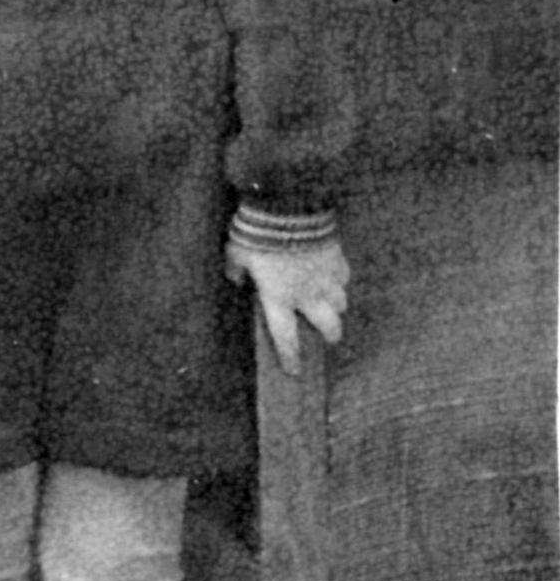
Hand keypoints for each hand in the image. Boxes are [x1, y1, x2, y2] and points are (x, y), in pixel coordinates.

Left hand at [225, 233, 350, 374]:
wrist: (288, 208)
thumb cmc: (257, 235)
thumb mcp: (236, 253)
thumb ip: (235, 270)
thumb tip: (236, 279)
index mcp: (279, 298)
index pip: (286, 338)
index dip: (290, 357)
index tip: (295, 371)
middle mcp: (307, 294)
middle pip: (329, 326)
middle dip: (330, 335)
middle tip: (329, 336)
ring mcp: (326, 277)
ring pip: (341, 302)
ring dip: (336, 306)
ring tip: (332, 304)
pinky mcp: (337, 257)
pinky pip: (344, 276)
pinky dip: (340, 279)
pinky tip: (335, 275)